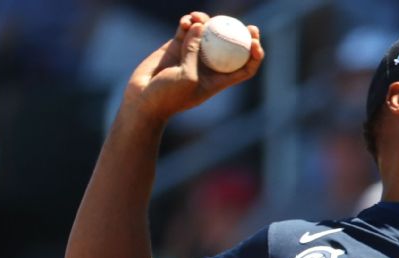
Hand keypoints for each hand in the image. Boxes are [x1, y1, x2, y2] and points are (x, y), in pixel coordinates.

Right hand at [122, 12, 264, 124]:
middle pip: (231, 47)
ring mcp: (193, 54)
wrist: (143, 99)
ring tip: (199, 18)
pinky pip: (187, 29)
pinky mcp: (176, 46)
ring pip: (207, 33)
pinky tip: (186, 20)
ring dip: (207, 22)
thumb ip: (194, 52)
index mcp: (219, 80)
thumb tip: (199, 25)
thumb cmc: (168, 96)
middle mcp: (209, 66)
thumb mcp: (187, 77)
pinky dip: (188, 22)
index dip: (255, 55)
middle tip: (242, 24)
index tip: (255, 42)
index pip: (245, 68)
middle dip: (239, 33)